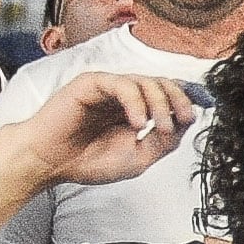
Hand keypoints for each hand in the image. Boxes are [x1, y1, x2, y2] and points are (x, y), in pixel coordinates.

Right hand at [24, 68, 195, 188]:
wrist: (50, 163)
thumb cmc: (86, 160)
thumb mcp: (138, 158)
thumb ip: (163, 141)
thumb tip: (184, 122)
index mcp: (135, 111)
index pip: (167, 95)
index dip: (184, 101)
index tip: (193, 115)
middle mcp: (124, 96)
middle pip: (162, 83)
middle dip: (178, 100)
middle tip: (180, 120)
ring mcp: (108, 88)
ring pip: (145, 81)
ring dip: (161, 103)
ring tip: (159, 127)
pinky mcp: (91, 83)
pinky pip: (122, 84)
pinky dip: (136, 102)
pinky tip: (138, 123)